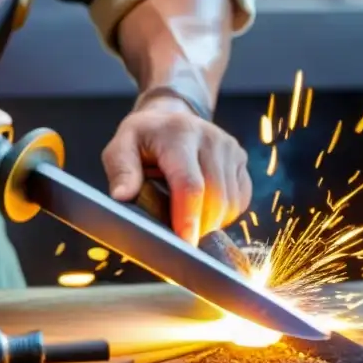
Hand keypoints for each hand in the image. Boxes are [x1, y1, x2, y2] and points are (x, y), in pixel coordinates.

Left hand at [102, 95, 251, 243]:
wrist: (169, 117)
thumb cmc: (143, 138)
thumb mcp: (121, 147)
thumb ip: (121, 171)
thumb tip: (123, 196)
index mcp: (178, 134)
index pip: (190, 184)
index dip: (188, 218)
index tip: (184, 244)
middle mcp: (210, 138)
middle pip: (216, 197)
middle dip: (200, 226)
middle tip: (180, 239)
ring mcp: (230, 148)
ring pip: (231, 202)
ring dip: (212, 221)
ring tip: (187, 218)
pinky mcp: (241, 159)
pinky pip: (240, 199)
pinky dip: (224, 213)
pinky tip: (203, 208)